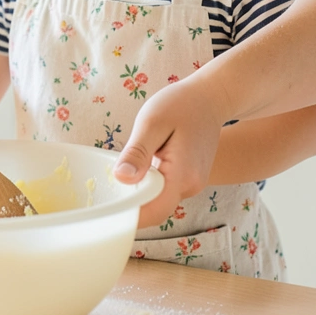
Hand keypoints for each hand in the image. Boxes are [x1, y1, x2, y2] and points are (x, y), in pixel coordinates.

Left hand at [114, 75, 226, 227]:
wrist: (210, 98)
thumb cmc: (181, 105)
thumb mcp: (152, 122)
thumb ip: (137, 152)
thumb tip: (122, 178)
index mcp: (182, 175)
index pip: (154, 212)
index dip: (129, 216)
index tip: (106, 212)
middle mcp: (190, 186)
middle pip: (155, 209)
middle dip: (130, 205)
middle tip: (105, 191)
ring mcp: (192, 185)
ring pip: (159, 200)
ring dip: (139, 193)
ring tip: (122, 172)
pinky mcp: (188, 179)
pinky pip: (164, 190)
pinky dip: (148, 184)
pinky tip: (139, 167)